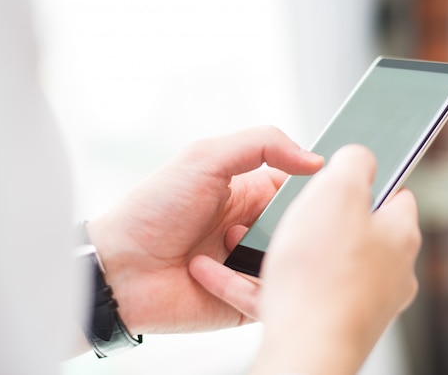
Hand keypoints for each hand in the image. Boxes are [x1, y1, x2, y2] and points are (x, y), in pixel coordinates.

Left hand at [86, 126, 322, 334]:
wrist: (119, 270)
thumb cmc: (154, 210)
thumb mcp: (205, 158)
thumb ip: (261, 144)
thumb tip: (315, 160)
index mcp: (251, 195)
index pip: (301, 189)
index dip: (316, 188)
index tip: (328, 187)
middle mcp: (256, 230)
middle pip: (304, 229)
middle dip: (301, 226)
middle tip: (274, 222)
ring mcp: (251, 267)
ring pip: (295, 265)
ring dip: (273, 256)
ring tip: (235, 245)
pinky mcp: (246, 302)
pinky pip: (273, 297)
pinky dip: (250, 285)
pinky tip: (213, 270)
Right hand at [253, 145, 420, 373]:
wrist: (306, 349)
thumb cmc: (323, 273)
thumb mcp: (338, 190)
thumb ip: (353, 162)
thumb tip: (360, 156)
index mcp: (399, 234)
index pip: (394, 193)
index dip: (364, 179)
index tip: (336, 176)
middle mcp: (388, 271)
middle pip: (353, 229)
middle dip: (316, 217)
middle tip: (288, 211)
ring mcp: (361, 300)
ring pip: (319, 263)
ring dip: (282, 251)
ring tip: (246, 243)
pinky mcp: (330, 322)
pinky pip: (294, 294)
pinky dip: (261, 283)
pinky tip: (226, 277)